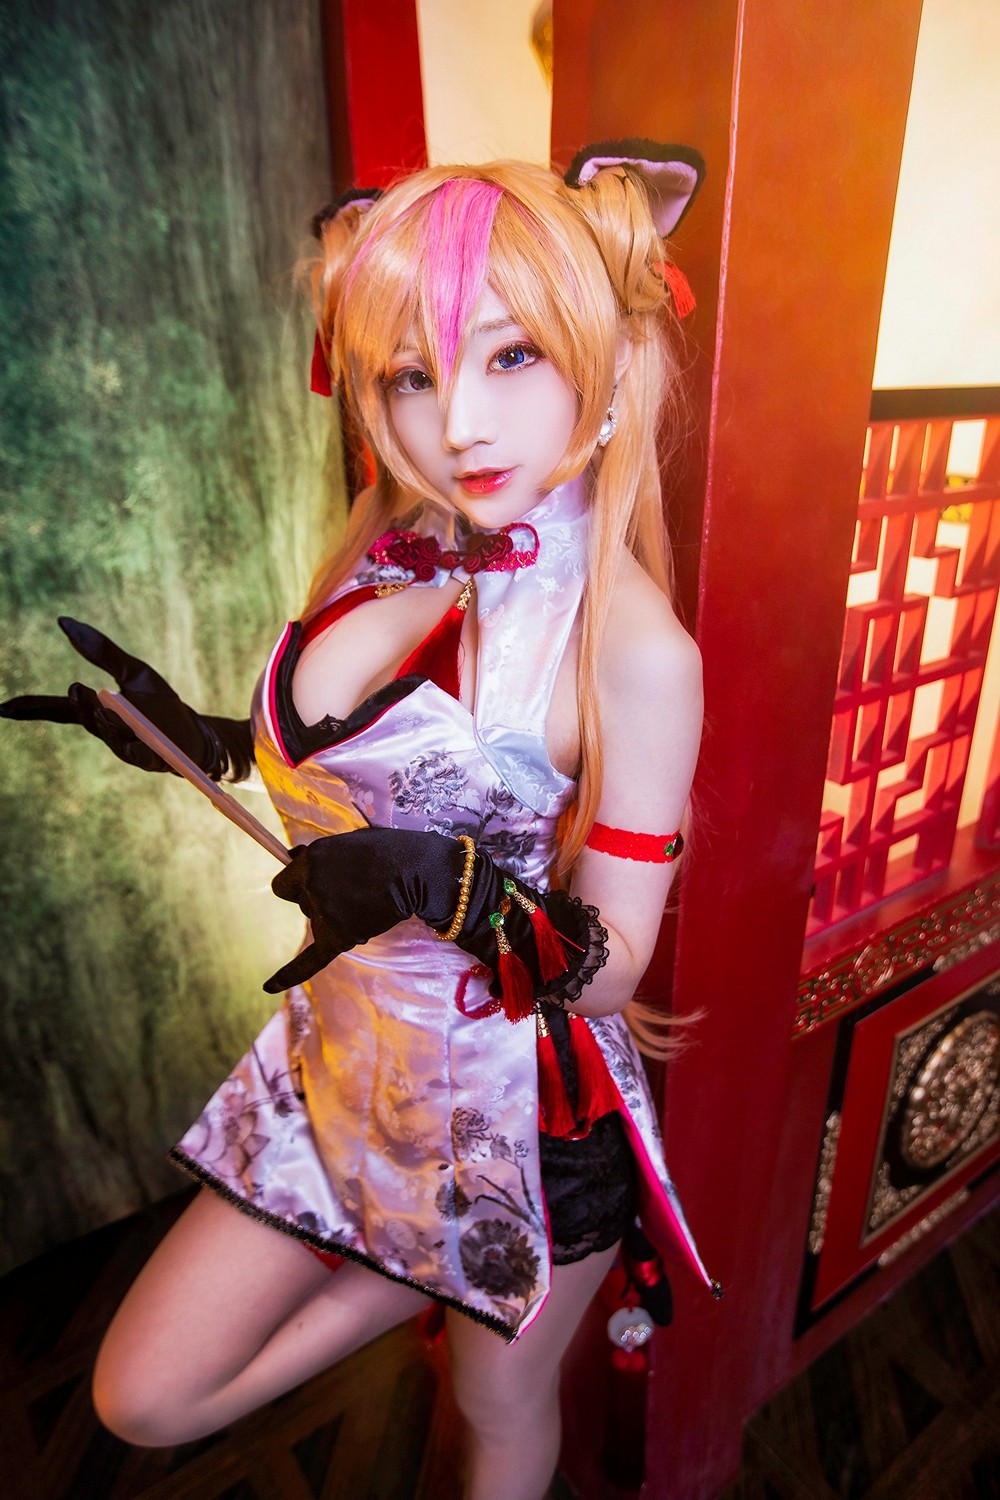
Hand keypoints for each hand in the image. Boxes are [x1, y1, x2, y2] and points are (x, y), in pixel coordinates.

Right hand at [0, 617, 252, 779]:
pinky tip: (124, 723)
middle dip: (76, 706)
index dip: (32, 709)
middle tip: (74, 688)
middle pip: (81, 719)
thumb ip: (101, 650)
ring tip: (101, 701)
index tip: (3, 708)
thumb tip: (63, 621)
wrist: (194, 733)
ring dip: (101, 718)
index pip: (58, 710)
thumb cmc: (162, 705)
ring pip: (107, 734)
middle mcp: (105, 731)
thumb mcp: (134, 671)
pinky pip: (133, 750)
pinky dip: (126, 737)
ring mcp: (125, 746)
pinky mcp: (148, 758)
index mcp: (97, 711)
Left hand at [264, 827, 603, 1014]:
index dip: (301, 880)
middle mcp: (311, 887)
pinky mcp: (339, 937)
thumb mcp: (353, 839)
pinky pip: (309, 960)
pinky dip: (288, 974)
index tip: (318, 879)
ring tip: (366, 902)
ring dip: (332, 915)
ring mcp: (324, 914)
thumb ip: (321, 852)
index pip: (285, 880)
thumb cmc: (392, 849)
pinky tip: (266, 987)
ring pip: (315, 921)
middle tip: (354, 888)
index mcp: (312, 860)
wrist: (423, 872)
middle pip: (300, 902)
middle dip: (319, 896)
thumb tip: (293, 856)